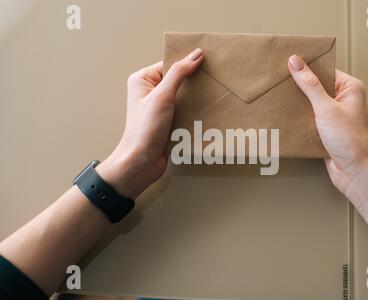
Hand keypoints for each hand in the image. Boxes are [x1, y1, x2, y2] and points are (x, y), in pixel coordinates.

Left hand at [96, 48, 203, 198]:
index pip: (170, 65)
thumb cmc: (144, 130)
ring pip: (184, 96)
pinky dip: (195, 111)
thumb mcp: (162, 96)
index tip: (208, 62)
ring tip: (213, 96)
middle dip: (194, 82)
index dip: (187, 63)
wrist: (141, 163)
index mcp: (142, 80)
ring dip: (197, 98)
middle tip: (214, 79)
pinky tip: (207, 111)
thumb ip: (179, 74)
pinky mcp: (168, 122)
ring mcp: (159, 108)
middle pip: (178, 80)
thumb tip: (195, 55)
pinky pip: (185, 111)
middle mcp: (150, 92)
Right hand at [288, 55, 367, 204]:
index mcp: (350, 88)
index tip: (288, 62)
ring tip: (280, 97)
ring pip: (311, 101)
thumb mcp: (325, 108)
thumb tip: (296, 62)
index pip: (325, 70)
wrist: (352, 170)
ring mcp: (335, 114)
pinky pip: (310, 116)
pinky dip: (299, 116)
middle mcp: (344, 99)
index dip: (307, 66)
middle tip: (280, 80)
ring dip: (298, 102)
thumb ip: (310, 84)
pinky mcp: (326, 127)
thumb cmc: (349, 140)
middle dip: (299, 85)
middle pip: (317, 85)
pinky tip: (287, 115)